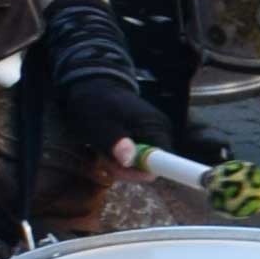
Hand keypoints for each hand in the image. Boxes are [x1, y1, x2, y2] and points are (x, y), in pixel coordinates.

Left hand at [30, 0, 165, 170]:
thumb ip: (115, 142)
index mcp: (156, 127)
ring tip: (102, 150)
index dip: (145, 171)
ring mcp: (152, 135)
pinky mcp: (143, 137)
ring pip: (140, 164)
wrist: (92, 86)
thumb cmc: (95, 103)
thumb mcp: (100, 124)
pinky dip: (118, 158)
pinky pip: (135, 157)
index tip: (120, 169)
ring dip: (119, 164)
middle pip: (151, 166)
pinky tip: (107, 148)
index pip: (166, 161)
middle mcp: (160, 132)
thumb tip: (129, 159)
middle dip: (125, 168)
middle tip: (103, 158)